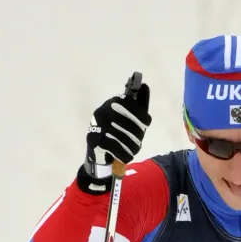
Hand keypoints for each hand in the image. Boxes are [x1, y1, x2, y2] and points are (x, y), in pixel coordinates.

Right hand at [78, 78, 151, 193]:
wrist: (99, 150)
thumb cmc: (118, 130)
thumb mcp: (129, 116)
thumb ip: (138, 103)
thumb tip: (144, 86)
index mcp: (112, 102)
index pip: (127, 103)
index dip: (140, 114)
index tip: (147, 124)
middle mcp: (102, 111)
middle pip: (126, 122)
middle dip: (137, 133)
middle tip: (139, 140)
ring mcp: (97, 125)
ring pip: (122, 137)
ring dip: (132, 146)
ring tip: (135, 149)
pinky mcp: (94, 139)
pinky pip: (114, 147)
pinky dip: (124, 154)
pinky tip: (127, 155)